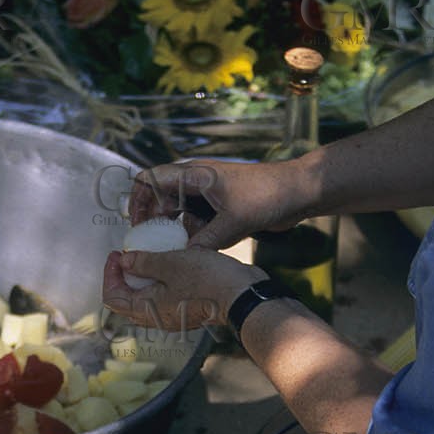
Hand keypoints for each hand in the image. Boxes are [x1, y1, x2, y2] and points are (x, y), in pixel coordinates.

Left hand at [103, 246, 264, 330]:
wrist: (242, 296)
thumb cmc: (207, 281)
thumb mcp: (170, 263)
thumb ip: (143, 262)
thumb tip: (124, 261)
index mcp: (147, 309)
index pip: (113, 298)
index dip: (109, 275)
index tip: (116, 255)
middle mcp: (157, 318)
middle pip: (127, 301)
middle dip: (123, 278)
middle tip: (127, 256)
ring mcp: (173, 316)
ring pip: (146, 300)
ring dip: (143, 279)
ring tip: (149, 258)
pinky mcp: (188, 310)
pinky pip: (165, 298)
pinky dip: (160, 282)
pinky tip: (171, 264)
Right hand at [128, 158, 317, 249]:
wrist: (297, 192)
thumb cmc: (266, 195)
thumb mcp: (233, 221)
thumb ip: (205, 241)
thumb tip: (183, 259)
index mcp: (194, 174)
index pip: (152, 178)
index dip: (138, 198)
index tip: (136, 223)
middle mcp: (197, 181)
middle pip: (161, 196)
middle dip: (152, 217)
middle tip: (149, 241)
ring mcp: (208, 194)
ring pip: (179, 210)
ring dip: (174, 228)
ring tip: (171, 248)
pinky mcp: (220, 206)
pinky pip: (196, 219)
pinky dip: (193, 232)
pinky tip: (196, 248)